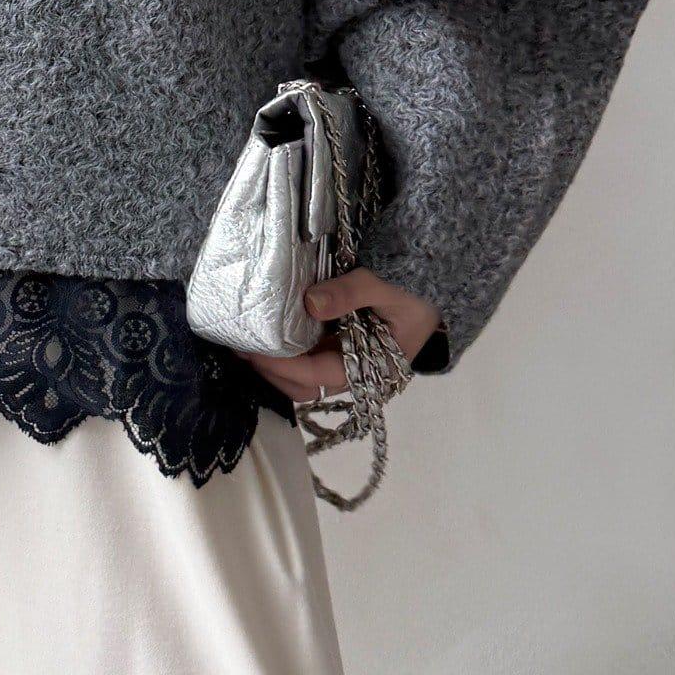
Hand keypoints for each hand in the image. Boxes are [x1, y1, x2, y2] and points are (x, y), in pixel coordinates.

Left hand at [238, 269, 440, 401]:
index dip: (280, 366)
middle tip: (238, 346)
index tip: (251, 350)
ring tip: (244, 341)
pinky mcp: (339, 346)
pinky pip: (306, 356)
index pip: (314, 376)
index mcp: (369, 367)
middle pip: (302, 387)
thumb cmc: (418, 293)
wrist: (436, 289)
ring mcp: (344, 359)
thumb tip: (310, 303)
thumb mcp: (389, 288)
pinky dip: (283, 349)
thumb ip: (351, 292)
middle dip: (270, 371)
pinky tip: (264, 332)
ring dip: (273, 364)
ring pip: (300, 376)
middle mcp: (353, 371)